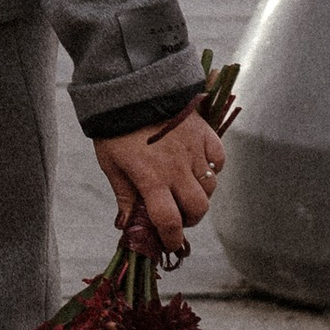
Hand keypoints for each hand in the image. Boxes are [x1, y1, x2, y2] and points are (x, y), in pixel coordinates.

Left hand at [94, 108, 225, 261]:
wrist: (130, 85)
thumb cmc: (116, 127)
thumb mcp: (111, 163)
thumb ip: (124, 195)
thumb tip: (127, 224)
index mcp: (152, 179)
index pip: (169, 221)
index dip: (171, 238)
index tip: (170, 243)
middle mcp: (177, 169)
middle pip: (197, 209)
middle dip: (189, 219)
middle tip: (178, 215)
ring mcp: (194, 150)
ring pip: (210, 186)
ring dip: (200, 195)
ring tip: (186, 190)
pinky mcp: (204, 133)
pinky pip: (218, 159)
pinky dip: (213, 168)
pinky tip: (200, 167)